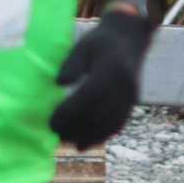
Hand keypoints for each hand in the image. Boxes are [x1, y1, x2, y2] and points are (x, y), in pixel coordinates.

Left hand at [49, 8, 153, 148]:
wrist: (130, 39)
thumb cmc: (101, 42)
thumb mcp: (84, 46)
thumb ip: (72, 64)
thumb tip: (59, 82)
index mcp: (110, 70)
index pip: (87, 98)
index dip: (69, 113)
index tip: (51, 122)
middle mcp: (123, 87)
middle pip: (97, 115)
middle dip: (75, 128)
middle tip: (55, 134)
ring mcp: (130, 97)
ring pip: (107, 124)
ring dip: (86, 136)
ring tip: (66, 140)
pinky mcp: (132, 104)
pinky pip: (116, 125)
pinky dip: (100, 137)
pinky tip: (83, 143)